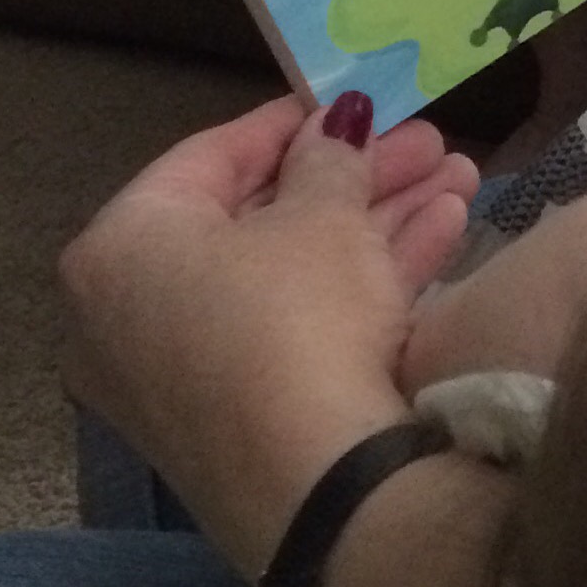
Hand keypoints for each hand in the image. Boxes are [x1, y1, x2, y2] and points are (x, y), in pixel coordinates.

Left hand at [58, 96, 476, 576]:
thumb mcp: (325, 216)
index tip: (360, 99)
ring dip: (382, 220)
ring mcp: (188, 372)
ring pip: (294, 273)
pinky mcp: (241, 414)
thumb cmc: (298, 318)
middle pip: (261, 218)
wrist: (319, 487)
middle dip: (358, 176)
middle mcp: (133, 313)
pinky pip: (300, 324)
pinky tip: (449, 230)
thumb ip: (332, 157)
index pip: (211, 157)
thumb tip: (336, 124)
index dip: (296, 121)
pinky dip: (368, 278)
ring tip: (463, 175)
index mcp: (123, 249)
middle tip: (430, 140)